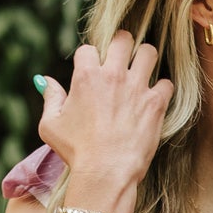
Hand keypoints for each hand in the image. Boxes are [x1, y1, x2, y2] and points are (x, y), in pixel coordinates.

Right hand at [36, 29, 173, 194]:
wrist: (105, 173)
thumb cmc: (76, 152)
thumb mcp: (50, 125)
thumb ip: (50, 98)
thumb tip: (45, 80)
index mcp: (87, 76)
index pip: (88, 49)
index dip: (90, 61)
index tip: (92, 73)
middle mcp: (113, 75)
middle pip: (123, 39)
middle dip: (122, 47)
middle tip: (122, 63)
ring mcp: (136, 88)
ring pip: (149, 53)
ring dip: (145, 60)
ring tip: (142, 74)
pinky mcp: (155, 104)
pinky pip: (167, 83)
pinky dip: (162, 90)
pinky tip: (155, 100)